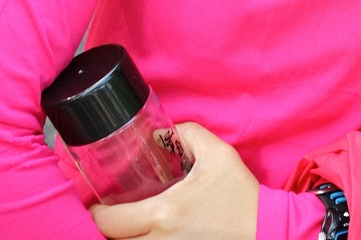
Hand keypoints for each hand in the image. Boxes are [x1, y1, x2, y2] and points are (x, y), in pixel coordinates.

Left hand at [91, 122, 258, 239]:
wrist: (263, 230)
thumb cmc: (241, 194)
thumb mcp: (219, 154)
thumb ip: (188, 133)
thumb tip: (161, 132)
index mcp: (163, 213)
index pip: (109, 222)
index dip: (97, 213)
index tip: (98, 203)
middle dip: (108, 226)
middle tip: (110, 211)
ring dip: (125, 236)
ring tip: (128, 222)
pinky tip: (147, 232)